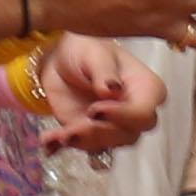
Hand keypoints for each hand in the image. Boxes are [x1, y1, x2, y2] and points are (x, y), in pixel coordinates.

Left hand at [41, 31, 160, 154]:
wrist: (62, 59)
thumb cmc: (87, 49)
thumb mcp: (95, 53)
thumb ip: (104, 71)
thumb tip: (112, 90)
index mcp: (146, 89)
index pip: (143, 113)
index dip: (122, 116)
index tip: (95, 110)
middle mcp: (134, 113)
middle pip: (127, 135)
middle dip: (100, 134)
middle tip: (74, 128)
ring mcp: (113, 127)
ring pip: (105, 144)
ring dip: (80, 142)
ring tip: (58, 135)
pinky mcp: (91, 135)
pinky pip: (81, 146)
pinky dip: (63, 146)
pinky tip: (49, 142)